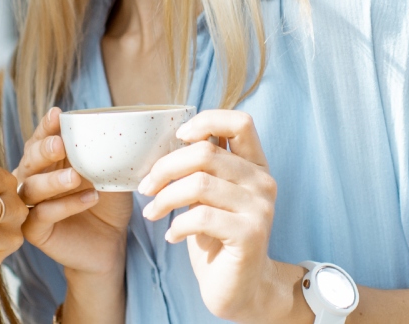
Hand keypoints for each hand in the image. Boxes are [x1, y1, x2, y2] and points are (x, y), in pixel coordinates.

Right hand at [13, 107, 131, 276]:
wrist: (111, 242)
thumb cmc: (108, 202)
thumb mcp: (109, 174)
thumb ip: (105, 154)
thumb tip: (121, 126)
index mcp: (49, 161)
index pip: (41, 139)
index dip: (46, 127)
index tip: (57, 114)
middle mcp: (34, 180)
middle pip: (29, 161)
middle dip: (43, 150)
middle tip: (60, 144)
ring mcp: (31, 206)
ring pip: (31, 189)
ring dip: (53, 180)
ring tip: (76, 176)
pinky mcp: (34, 230)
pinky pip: (42, 216)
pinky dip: (65, 206)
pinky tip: (89, 199)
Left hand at [139, 110, 298, 323]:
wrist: (238, 288)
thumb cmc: (216, 238)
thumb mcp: (208, 196)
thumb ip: (202, 167)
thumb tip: (170, 139)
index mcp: (255, 166)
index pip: (240, 122)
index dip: (206, 121)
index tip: (178, 138)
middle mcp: (263, 182)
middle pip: (206, 152)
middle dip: (165, 167)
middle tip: (146, 187)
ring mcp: (260, 208)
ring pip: (199, 184)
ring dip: (165, 198)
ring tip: (152, 212)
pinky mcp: (250, 234)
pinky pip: (201, 216)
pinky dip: (177, 225)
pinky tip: (172, 236)